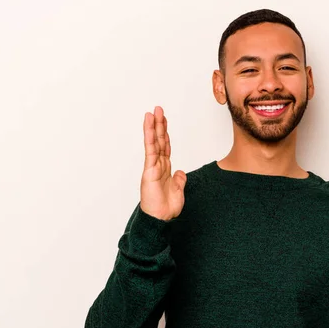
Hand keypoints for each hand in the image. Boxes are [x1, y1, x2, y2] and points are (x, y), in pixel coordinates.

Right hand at [140, 106, 186, 220]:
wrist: (160, 218)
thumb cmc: (166, 208)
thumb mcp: (178, 191)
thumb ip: (179, 180)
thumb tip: (180, 173)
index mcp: (165, 169)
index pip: (165, 147)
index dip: (165, 134)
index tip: (164, 121)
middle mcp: (158, 165)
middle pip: (159, 140)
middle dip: (159, 124)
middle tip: (158, 109)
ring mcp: (152, 165)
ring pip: (153, 141)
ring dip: (153, 125)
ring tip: (153, 111)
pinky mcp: (149, 168)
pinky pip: (150, 148)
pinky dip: (149, 134)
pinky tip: (148, 123)